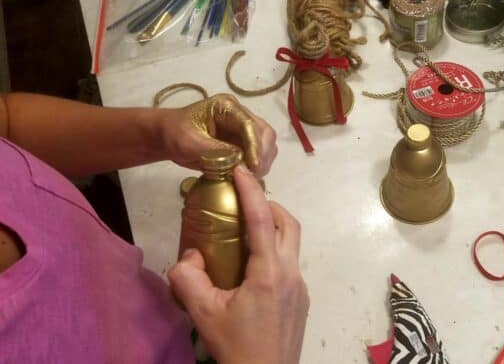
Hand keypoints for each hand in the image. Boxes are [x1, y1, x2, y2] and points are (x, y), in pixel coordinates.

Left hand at [158, 94, 277, 177]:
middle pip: (265, 132)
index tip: (254, 166)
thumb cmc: (174, 134)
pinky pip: (260, 154)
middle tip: (253, 174)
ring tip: (251, 177)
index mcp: (226, 107)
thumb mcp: (189, 142)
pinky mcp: (243, 142)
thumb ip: (214, 150)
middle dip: (262, 154)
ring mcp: (243, 129)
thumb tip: (240, 161)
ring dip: (263, 161)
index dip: (255, 145)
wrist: (167, 136)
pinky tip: (249, 176)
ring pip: (267, 144)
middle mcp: (240, 114)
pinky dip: (258, 166)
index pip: (249, 125)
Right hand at [168, 165, 308, 363]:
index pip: (263, 219)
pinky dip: (275, 252)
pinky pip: (290, 264)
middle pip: (290, 225)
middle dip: (270, 205)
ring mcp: (300, 288)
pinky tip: (252, 268)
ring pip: (293, 245)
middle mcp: (291, 274)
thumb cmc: (236, 346)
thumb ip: (188, 278)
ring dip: (274, 229)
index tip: (241, 170)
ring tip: (246, 232)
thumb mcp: (203, 313)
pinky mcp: (301, 300)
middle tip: (245, 201)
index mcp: (269, 272)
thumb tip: (188, 258)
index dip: (252, 190)